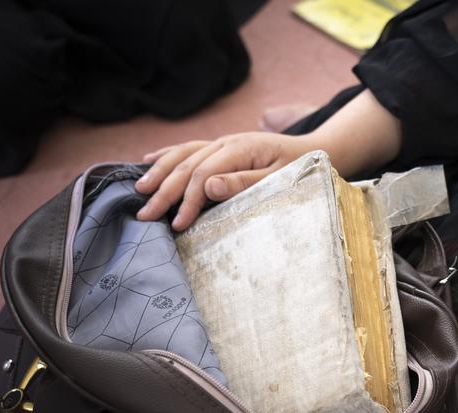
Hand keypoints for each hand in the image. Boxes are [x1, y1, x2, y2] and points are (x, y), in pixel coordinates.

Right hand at [135, 90, 401, 230]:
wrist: (317, 152)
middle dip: (165, 191)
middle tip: (145, 217)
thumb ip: (244, 183)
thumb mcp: (279, 180)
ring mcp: (223, 143)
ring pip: (183, 155)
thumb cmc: (301, 170)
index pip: (203, 175)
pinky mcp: (222, 148)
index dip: (188, 200)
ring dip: (160, 173)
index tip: (178, 225)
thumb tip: (208, 186)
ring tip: (141, 192)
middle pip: (187, 166)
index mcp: (241, 148)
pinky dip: (168, 155)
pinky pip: (189, 149)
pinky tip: (148, 161)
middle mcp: (228, 142)